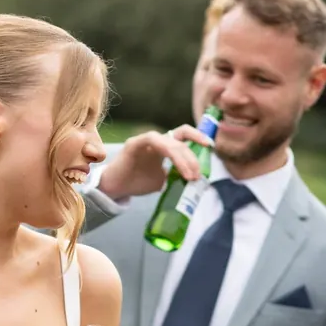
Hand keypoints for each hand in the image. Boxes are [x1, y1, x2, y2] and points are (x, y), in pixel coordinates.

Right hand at [97, 125, 212, 200]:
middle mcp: (156, 140)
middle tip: (197, 175)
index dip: (198, 137)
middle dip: (192, 157)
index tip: (210, 146)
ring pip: (169, 141)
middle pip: (180, 139)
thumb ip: (176, 176)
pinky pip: (153, 140)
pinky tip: (169, 167)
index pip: (184, 135)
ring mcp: (145, 140)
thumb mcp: (162, 180)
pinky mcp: (134, 144)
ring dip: (182, 157)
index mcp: (164, 146)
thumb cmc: (137, 182)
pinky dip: (166, 151)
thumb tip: (194, 180)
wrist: (115, 189)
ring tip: (188, 175)